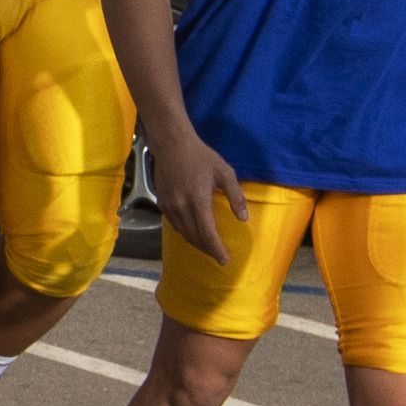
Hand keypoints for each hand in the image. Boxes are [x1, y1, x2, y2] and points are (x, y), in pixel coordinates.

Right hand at [148, 132, 247, 260]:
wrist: (172, 145)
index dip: (216, 249)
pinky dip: (186, 233)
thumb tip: (244, 219)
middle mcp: (181, 207)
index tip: (225, 260)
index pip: (207, 233)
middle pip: (195, 237)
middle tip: (219, 257)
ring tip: (208, 248)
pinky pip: (175, 225)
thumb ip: (236, 196)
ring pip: (183, 233)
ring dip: (197, 243)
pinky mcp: (162, 204)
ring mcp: (169, 206)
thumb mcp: (225, 173)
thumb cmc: (202, 157)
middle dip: (208, 250)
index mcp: (198, 200)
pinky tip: (194, 232)